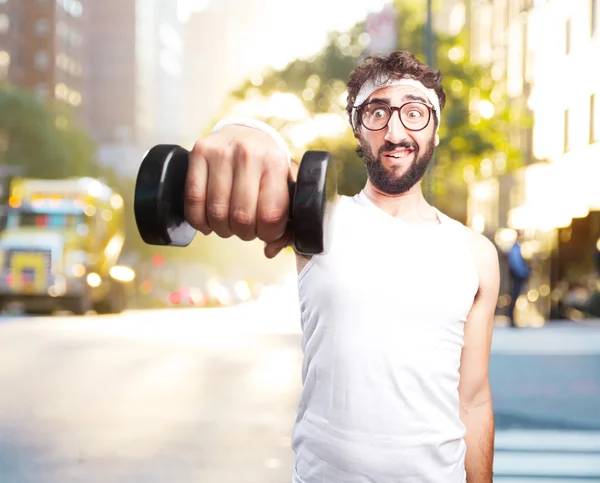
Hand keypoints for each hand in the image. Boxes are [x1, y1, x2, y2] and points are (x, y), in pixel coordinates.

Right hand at [184, 125, 292, 257]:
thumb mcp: (286, 188)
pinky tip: (207, 223)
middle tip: (246, 229)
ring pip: (216, 212)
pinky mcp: (199, 152)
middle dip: (244, 233)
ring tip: (228, 225)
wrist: (246, 133)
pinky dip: (199, 220)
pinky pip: (193, 199)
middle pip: (241, 218)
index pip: (270, 215)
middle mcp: (249, 154)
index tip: (266, 231)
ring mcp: (221, 152)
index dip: (267, 234)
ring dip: (221, 229)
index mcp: (276, 163)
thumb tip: (270, 250)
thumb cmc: (268, 169)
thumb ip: (289, 223)